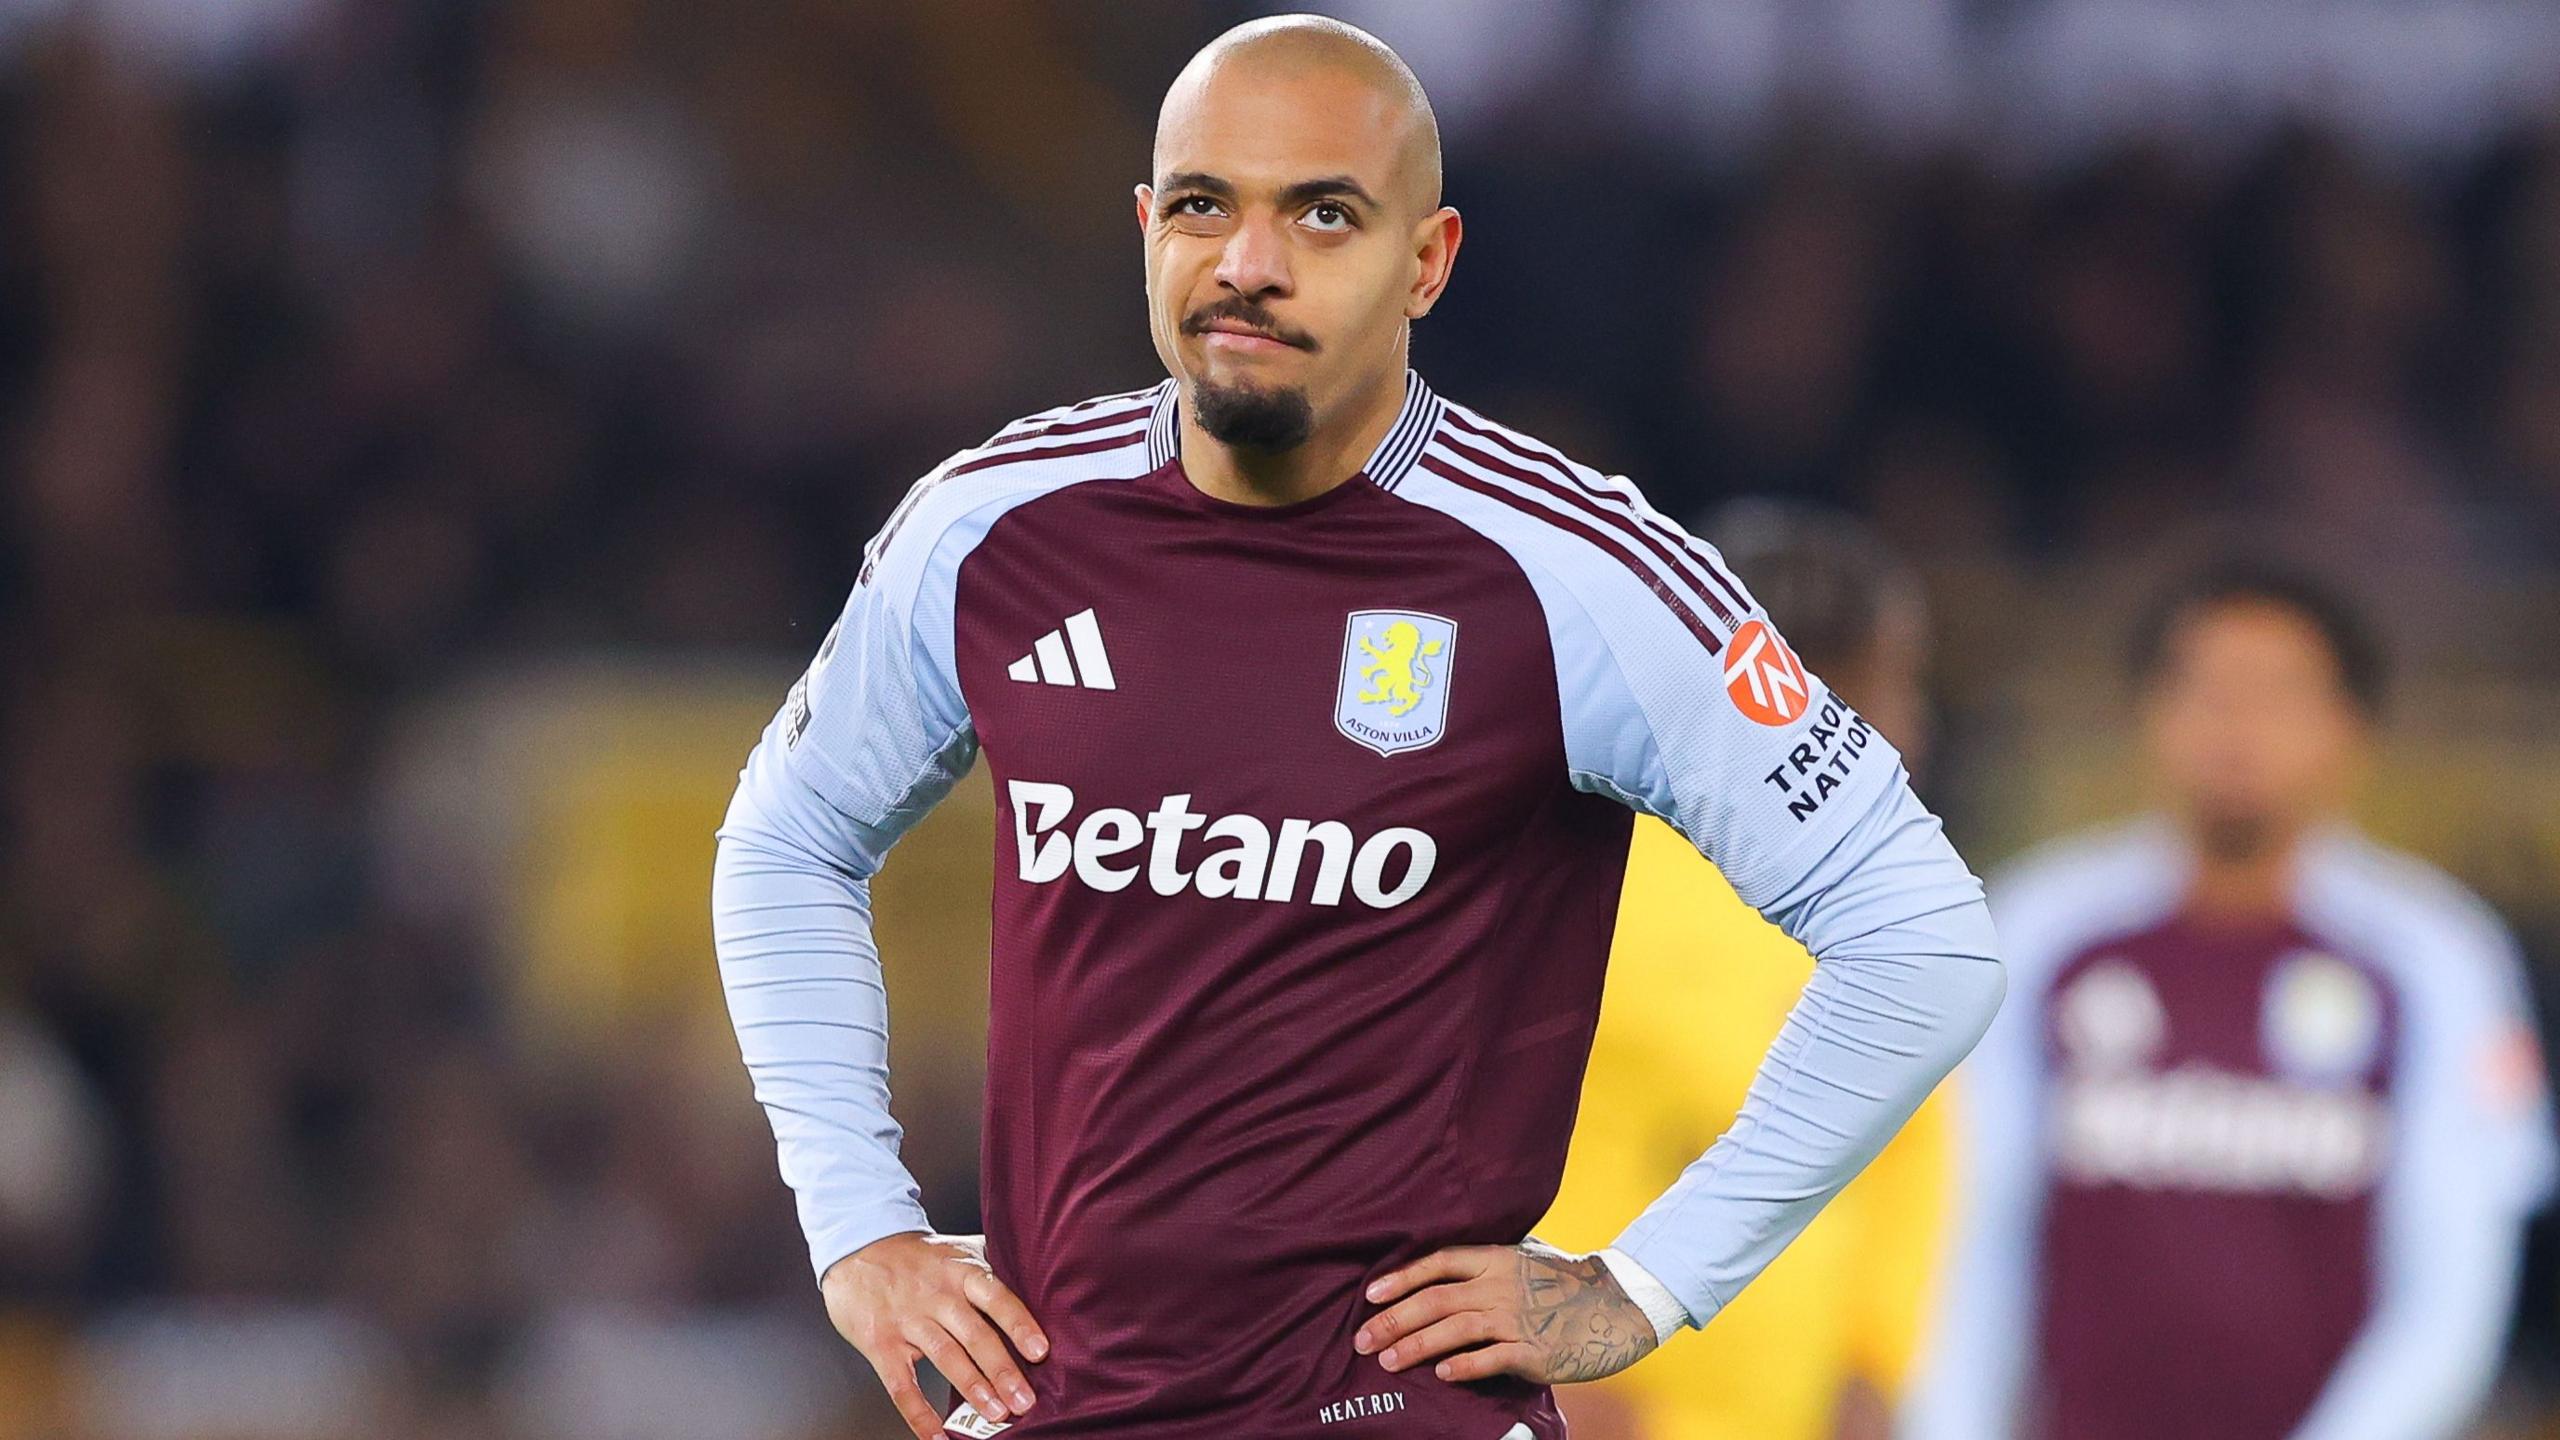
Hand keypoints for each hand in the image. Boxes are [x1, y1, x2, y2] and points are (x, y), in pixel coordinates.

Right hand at [821, 1231, 1049, 1439]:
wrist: (857, 1246)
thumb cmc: (916, 1256)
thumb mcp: (956, 1251)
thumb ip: (989, 1269)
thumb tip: (1037, 1286)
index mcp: (960, 1271)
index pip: (995, 1297)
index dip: (1019, 1323)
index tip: (1040, 1350)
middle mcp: (936, 1295)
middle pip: (974, 1335)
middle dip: (1002, 1371)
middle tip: (1024, 1400)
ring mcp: (907, 1320)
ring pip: (945, 1357)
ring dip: (973, 1388)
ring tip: (996, 1413)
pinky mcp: (881, 1344)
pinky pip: (901, 1385)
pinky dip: (919, 1414)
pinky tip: (936, 1435)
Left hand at [1354, 1239, 1659, 1385]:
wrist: (1623, 1303)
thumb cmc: (1571, 1282)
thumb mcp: (1528, 1258)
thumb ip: (1490, 1264)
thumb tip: (1448, 1273)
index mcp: (1497, 1259)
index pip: (1438, 1263)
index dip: (1402, 1278)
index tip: (1370, 1295)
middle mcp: (1501, 1286)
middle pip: (1435, 1300)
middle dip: (1393, 1320)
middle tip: (1362, 1340)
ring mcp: (1517, 1318)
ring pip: (1454, 1330)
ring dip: (1416, 1346)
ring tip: (1388, 1362)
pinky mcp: (1535, 1351)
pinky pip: (1491, 1359)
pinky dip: (1464, 1367)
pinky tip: (1442, 1375)